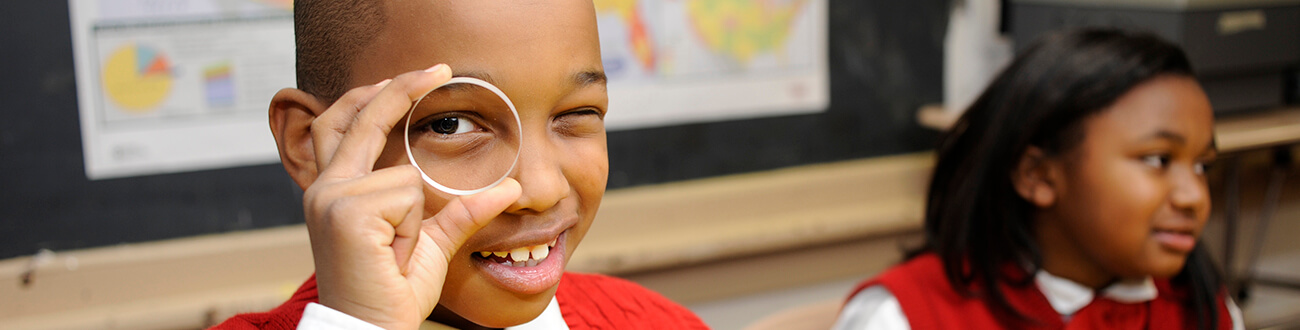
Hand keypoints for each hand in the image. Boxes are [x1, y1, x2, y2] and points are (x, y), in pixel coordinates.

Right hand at [301, 64, 521, 328]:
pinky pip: (407, 195)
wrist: (373, 329)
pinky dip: (412, 228)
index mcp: (335, 190)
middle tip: (440, 68)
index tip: (418, 76)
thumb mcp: (433, 244)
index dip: (375, 96)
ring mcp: (331, 198)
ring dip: (415, 217)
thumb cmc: (394, 292)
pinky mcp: (346, 212)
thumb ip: (462, 212)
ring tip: (398, 253)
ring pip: (404, 175)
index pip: (347, 124)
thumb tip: (509, 189)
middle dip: (400, 88)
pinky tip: (395, 256)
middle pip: (359, 118)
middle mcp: (325, 189)